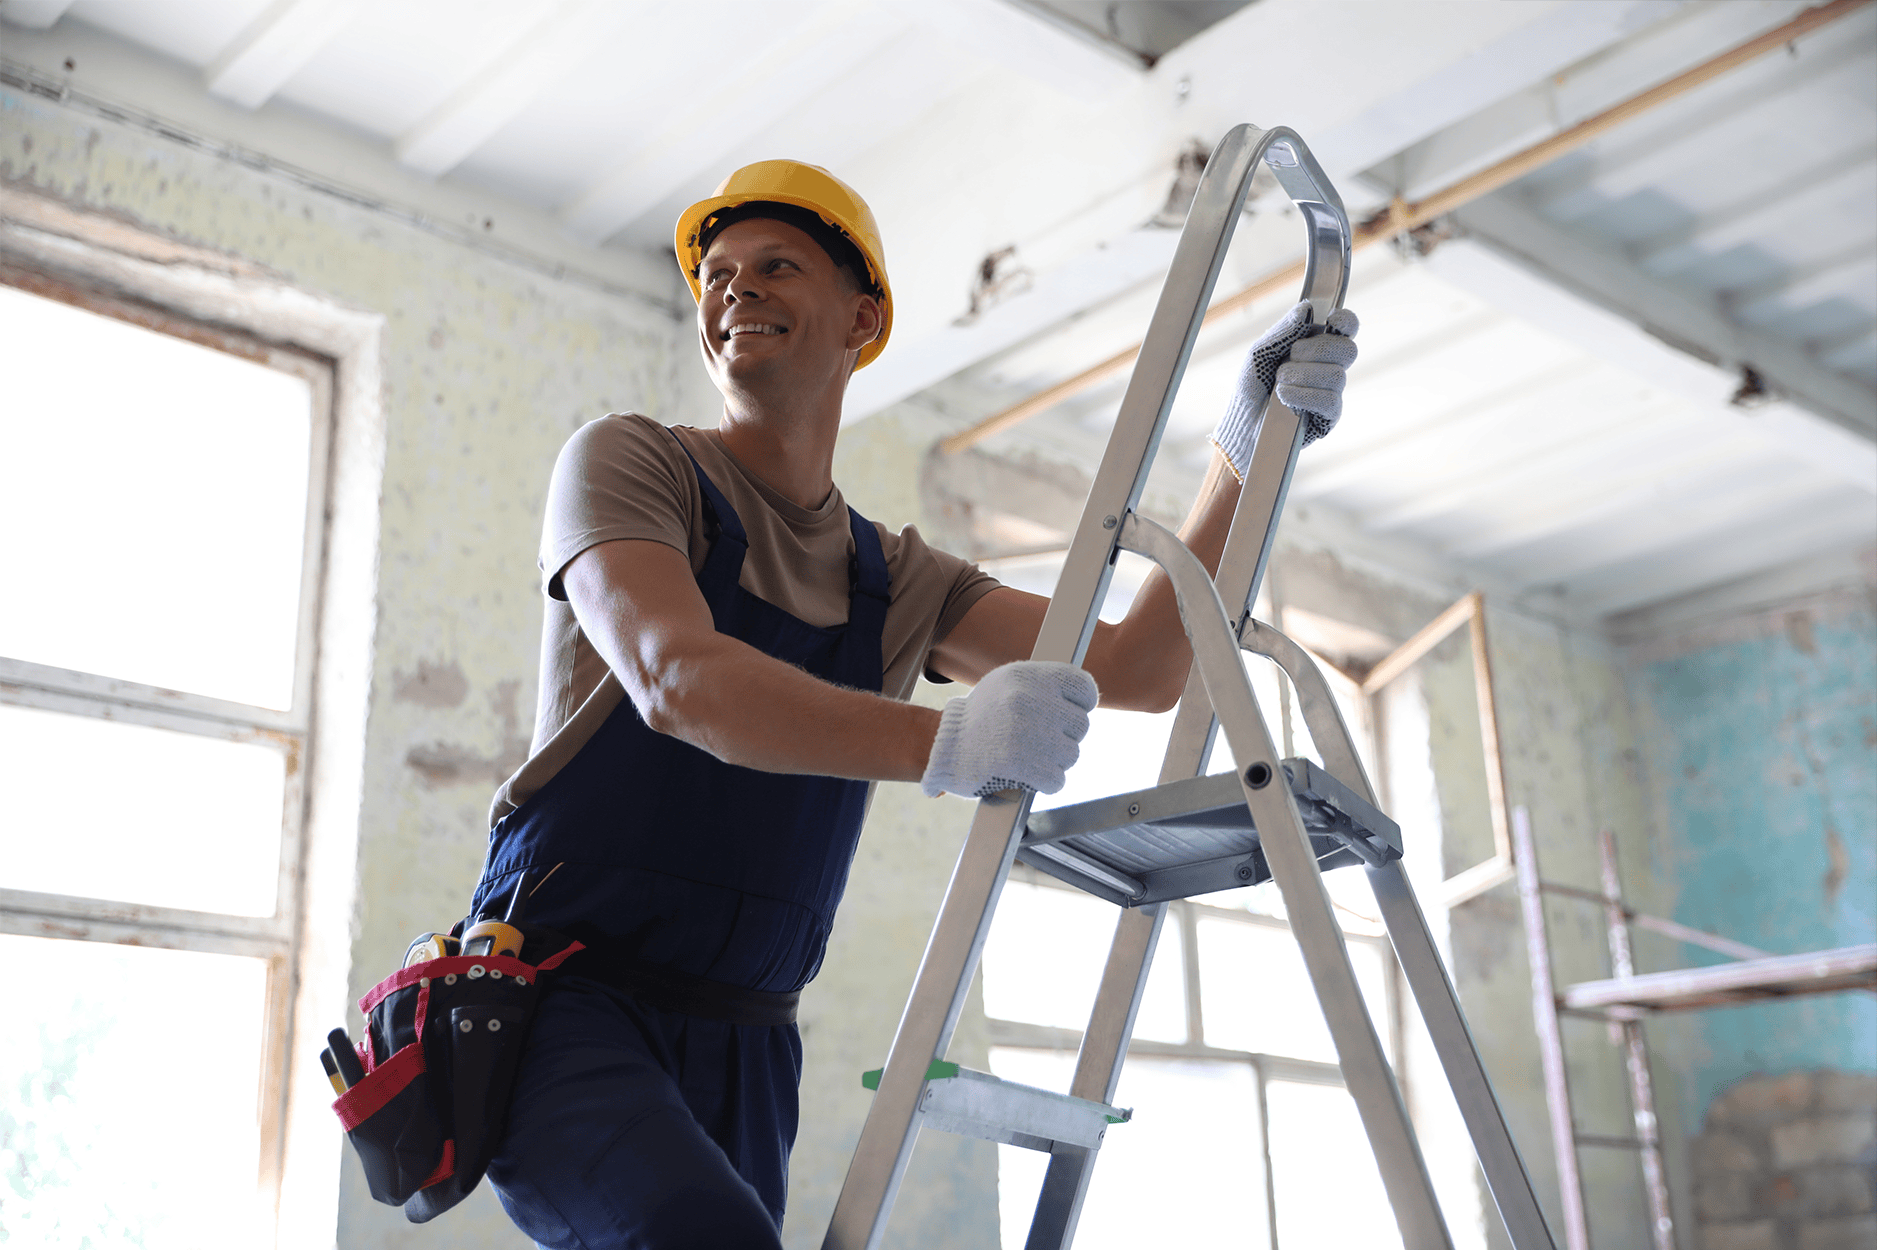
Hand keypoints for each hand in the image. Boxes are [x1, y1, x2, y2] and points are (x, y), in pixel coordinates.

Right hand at [921, 661, 1097, 797]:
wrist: (945, 748)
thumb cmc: (980, 718)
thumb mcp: (1007, 685)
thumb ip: (1043, 687)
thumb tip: (1082, 701)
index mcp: (1030, 676)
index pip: (1084, 687)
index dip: (1082, 705)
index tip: (1072, 714)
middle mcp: (1031, 700)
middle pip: (1080, 725)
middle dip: (1064, 737)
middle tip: (1042, 741)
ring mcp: (1027, 732)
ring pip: (1071, 755)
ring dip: (1055, 762)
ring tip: (1031, 757)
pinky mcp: (1021, 764)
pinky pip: (1057, 779)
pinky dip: (1046, 783)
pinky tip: (1030, 777)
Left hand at [1210, 301, 1359, 477]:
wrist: (1242, 421)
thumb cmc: (1251, 386)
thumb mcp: (1260, 352)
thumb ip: (1284, 330)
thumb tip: (1307, 308)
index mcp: (1316, 346)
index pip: (1346, 328)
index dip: (1346, 321)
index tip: (1333, 318)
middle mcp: (1329, 367)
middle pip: (1348, 350)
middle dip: (1317, 350)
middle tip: (1291, 356)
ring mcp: (1331, 392)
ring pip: (1337, 375)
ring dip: (1302, 376)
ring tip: (1280, 383)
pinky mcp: (1328, 417)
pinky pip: (1329, 400)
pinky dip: (1303, 396)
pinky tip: (1285, 397)